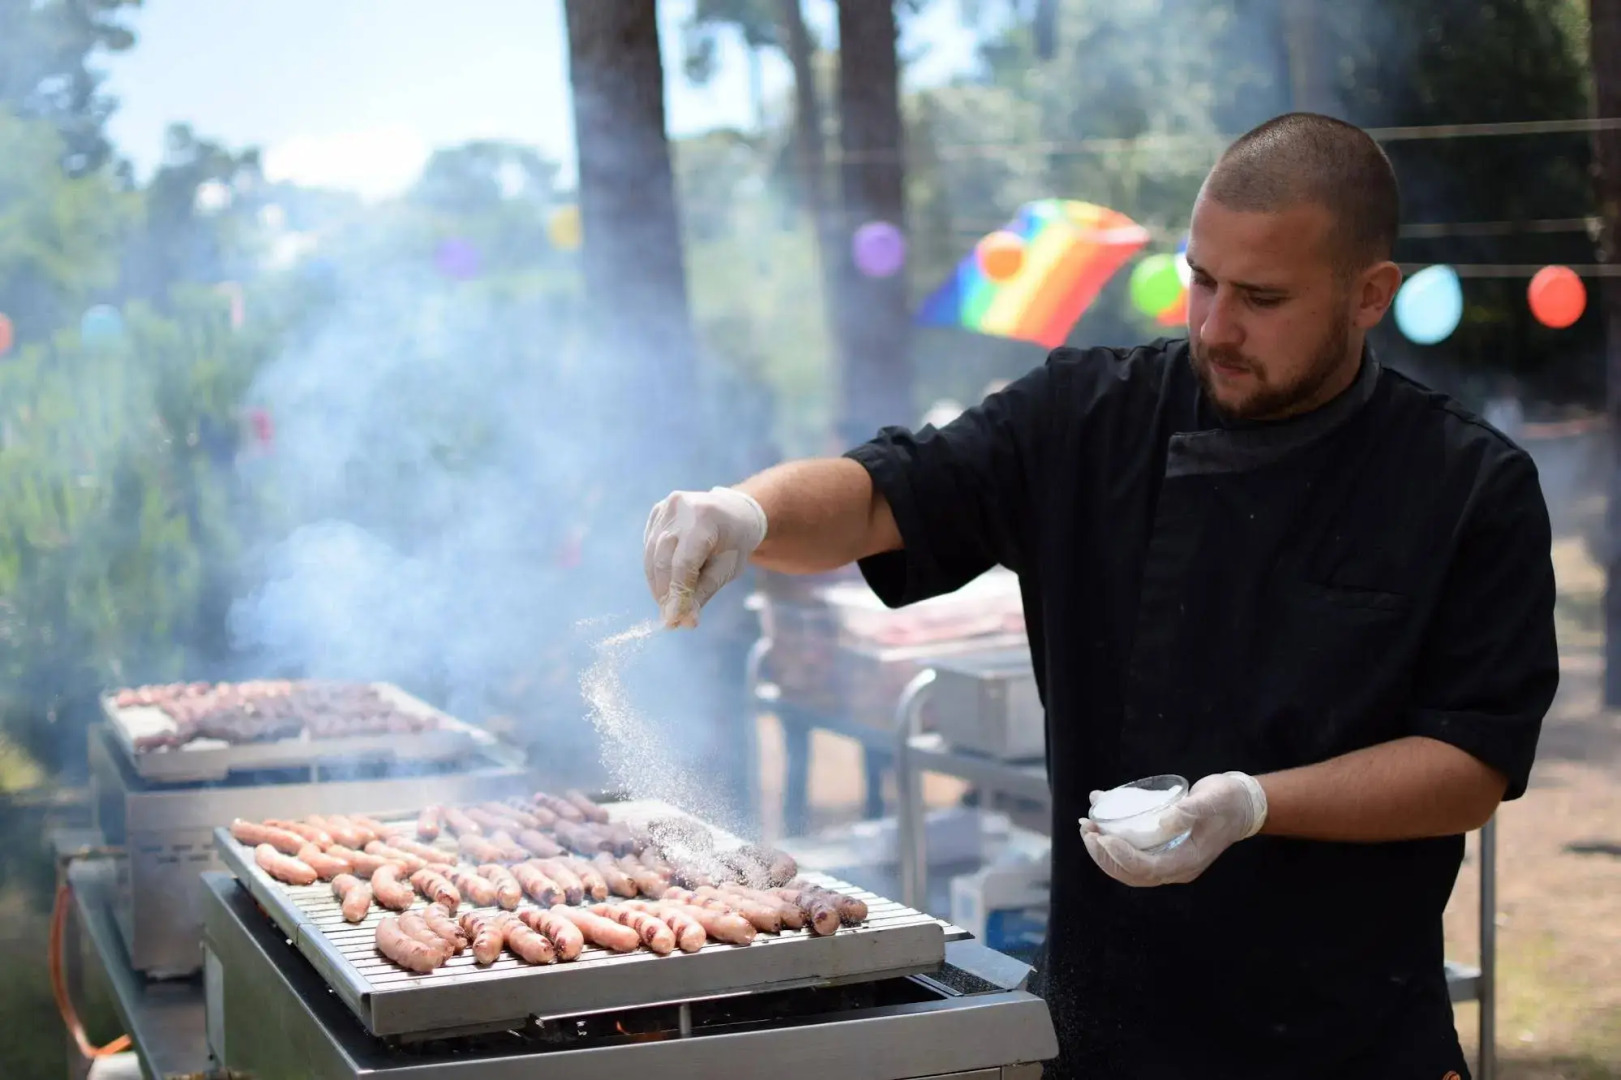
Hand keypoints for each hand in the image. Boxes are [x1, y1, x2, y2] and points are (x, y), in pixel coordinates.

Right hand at [644, 487, 767, 627]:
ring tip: (668, 607)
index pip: (684, 563)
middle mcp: (680, 508)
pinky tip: (666, 586)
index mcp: (705, 517)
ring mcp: (665, 508)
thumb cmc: (735, 543)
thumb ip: (704, 592)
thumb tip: (684, 622)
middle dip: (666, 594)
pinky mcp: (656, 513)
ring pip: (651, 556)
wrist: (734, 511)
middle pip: (663, 560)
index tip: (674, 621)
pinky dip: (655, 571)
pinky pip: (649, 548)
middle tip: (672, 621)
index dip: (677, 594)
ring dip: (658, 586)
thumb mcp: (728, 568)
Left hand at [1079, 771, 1267, 886]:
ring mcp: (1168, 860)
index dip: (1122, 857)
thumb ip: (1190, 811)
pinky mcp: (1163, 850)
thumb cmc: (1228, 802)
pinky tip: (1101, 821)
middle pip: (1132, 874)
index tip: (1103, 836)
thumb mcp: (1212, 801)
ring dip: (1103, 852)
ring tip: (1088, 827)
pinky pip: (1133, 853)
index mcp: (1188, 861)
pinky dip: (1113, 842)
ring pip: (1128, 868)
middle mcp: (1175, 867)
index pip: (1147, 869)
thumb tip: (1164, 821)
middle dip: (1103, 855)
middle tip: (1087, 829)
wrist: (1241, 806)